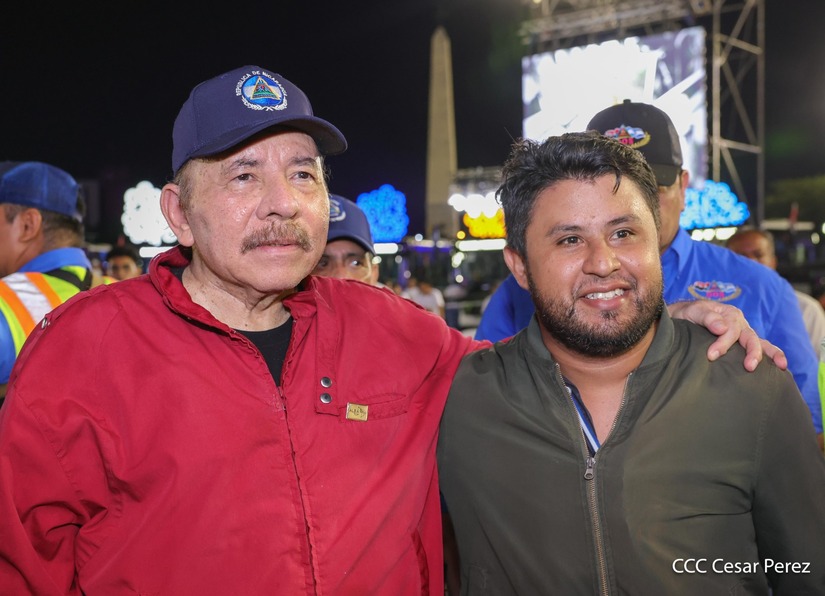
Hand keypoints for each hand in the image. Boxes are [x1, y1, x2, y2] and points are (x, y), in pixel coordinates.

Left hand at [666, 300, 787, 371]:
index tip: (711, 356)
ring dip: (770, 354)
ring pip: (761, 343)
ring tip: (781, 366)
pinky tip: (781, 368)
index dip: (723, 344)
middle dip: (752, 352)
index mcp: (730, 314)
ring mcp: (743, 334)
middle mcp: (740, 324)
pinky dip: (772, 356)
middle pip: (750, 338)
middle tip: (749, 367)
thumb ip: (707, 317)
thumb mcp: (693, 312)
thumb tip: (722, 328)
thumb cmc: (687, 315)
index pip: (731, 330)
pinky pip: (761, 348)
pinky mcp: (743, 344)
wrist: (682, 318)